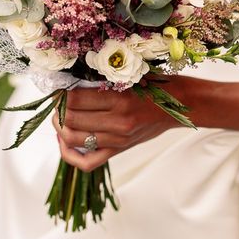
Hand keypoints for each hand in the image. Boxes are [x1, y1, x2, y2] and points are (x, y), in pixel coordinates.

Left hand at [53, 80, 183, 171]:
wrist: (181, 105)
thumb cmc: (158, 85)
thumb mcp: (131, 76)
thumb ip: (104, 81)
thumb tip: (72, 83)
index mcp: (121, 100)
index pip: (76, 100)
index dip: (61, 94)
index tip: (58, 88)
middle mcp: (118, 123)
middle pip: (71, 120)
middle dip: (58, 110)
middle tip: (57, 101)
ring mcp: (118, 140)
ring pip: (74, 140)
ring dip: (60, 128)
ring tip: (59, 117)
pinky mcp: (119, 150)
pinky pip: (87, 162)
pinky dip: (70, 154)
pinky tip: (65, 141)